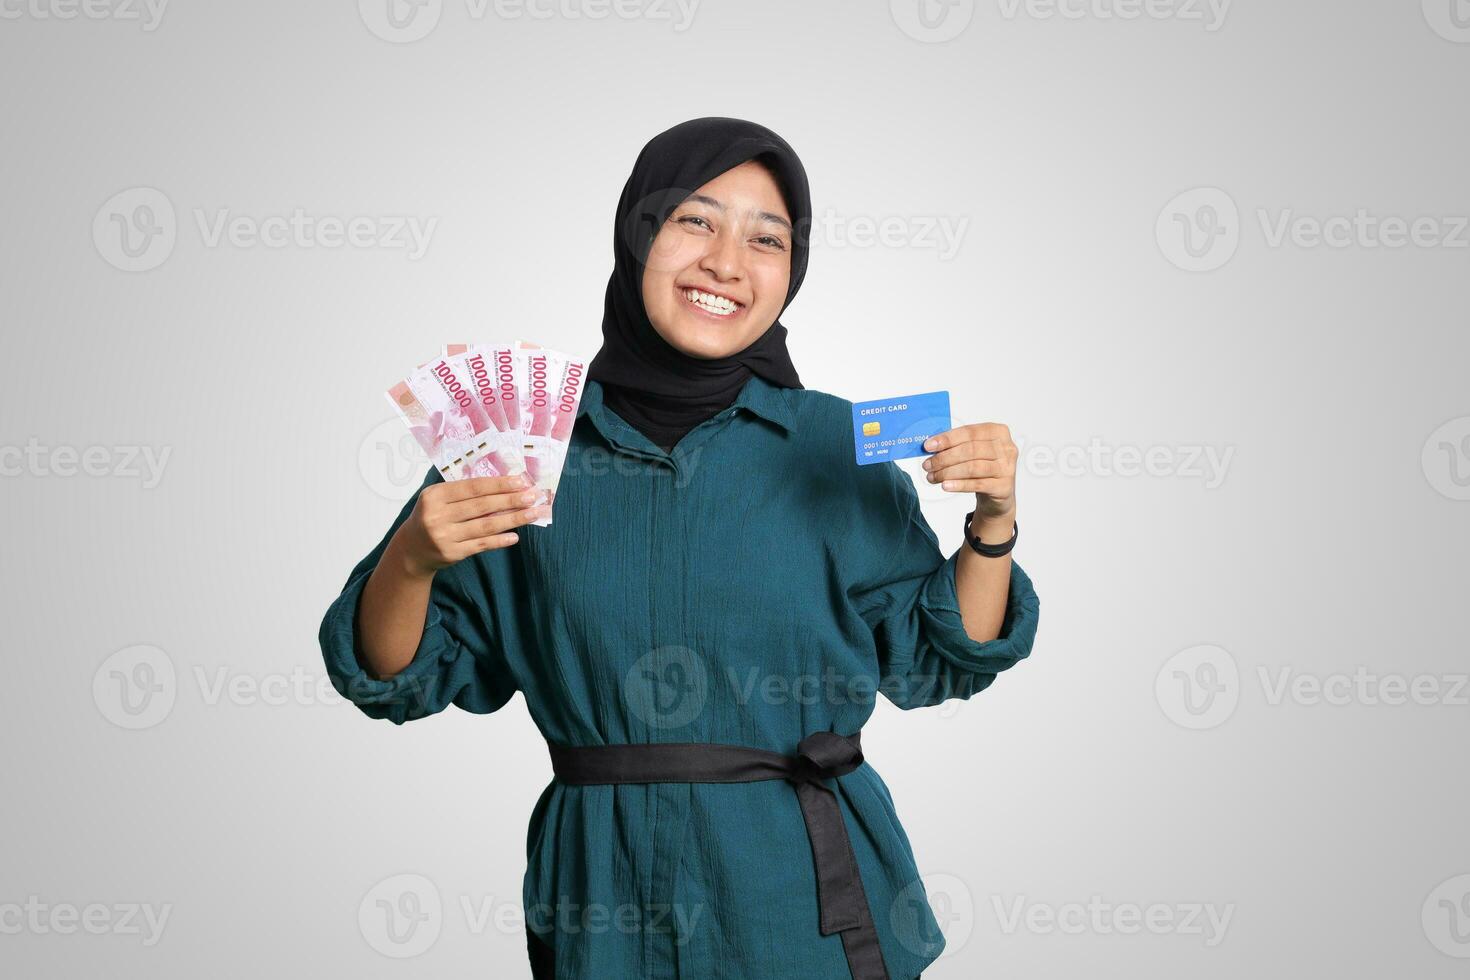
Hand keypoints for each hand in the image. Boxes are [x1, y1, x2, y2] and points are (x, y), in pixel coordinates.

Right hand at [390, 473, 547, 577]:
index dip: (498, 484)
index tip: (521, 481)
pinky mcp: (452, 553)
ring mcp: (444, 536)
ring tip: (532, 514)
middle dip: (510, 500)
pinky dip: (499, 540)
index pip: (473, 488)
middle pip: (481, 506)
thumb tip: (503, 485)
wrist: (411, 550)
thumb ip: (464, 492)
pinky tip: (515, 536)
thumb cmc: (432, 517)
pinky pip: (481, 545)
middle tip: (533, 496)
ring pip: (485, 526)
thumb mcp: (438, 499)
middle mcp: (437, 515)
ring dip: (512, 519)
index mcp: (434, 495)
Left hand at [921, 422, 1018, 529]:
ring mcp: (1007, 468)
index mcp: (997, 432)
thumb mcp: (972, 451)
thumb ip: (956, 445)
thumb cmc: (983, 466)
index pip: (969, 432)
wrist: (998, 493)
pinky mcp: (1004, 486)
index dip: (947, 439)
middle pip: (970, 450)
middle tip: (927, 465)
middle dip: (944, 458)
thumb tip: (930, 445)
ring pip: (972, 467)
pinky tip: (946, 485)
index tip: (928, 446)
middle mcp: (1006, 448)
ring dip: (948, 472)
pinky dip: (959, 485)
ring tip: (933, 477)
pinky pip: (977, 484)